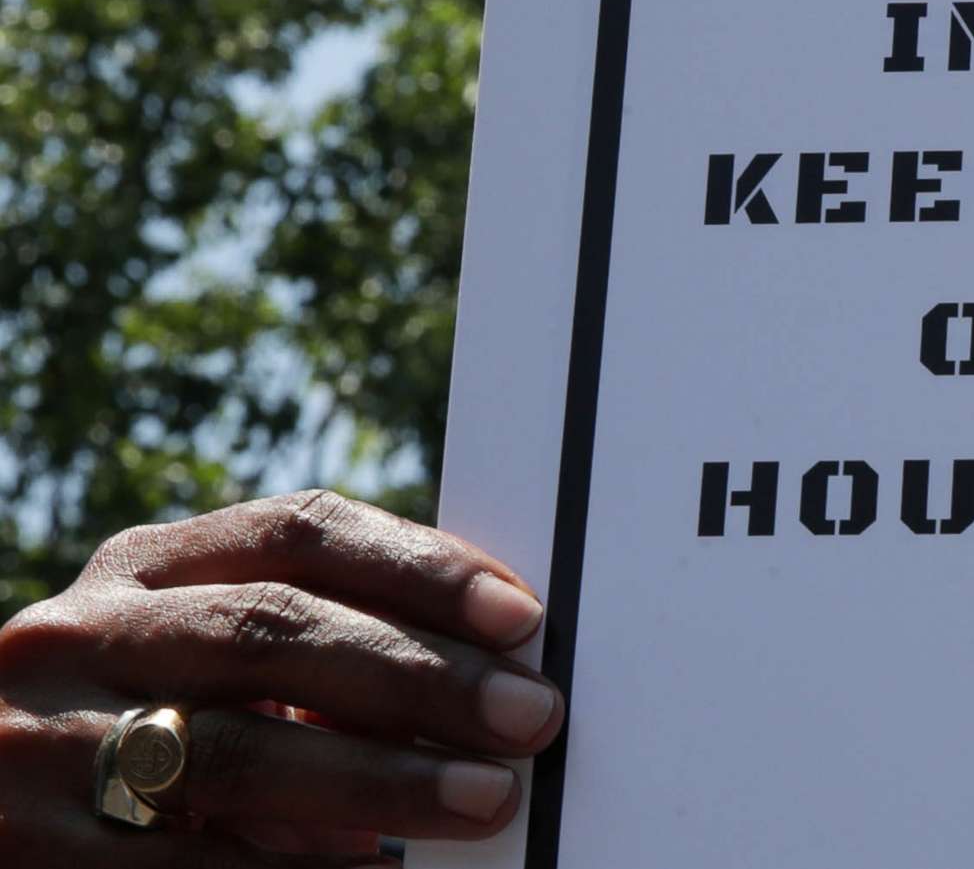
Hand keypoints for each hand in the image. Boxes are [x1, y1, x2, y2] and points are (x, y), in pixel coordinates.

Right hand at [0, 489, 562, 863]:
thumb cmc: (137, 740)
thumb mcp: (201, 672)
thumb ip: (313, 658)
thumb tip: (487, 677)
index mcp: (143, 570)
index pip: (300, 532)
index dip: (420, 566)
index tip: (522, 615)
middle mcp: (82, 637)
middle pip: (276, 631)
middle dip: (420, 676)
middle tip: (530, 717)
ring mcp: (41, 744)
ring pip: (237, 750)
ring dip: (380, 778)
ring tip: (484, 798)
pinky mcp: (32, 852)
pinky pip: (188, 865)